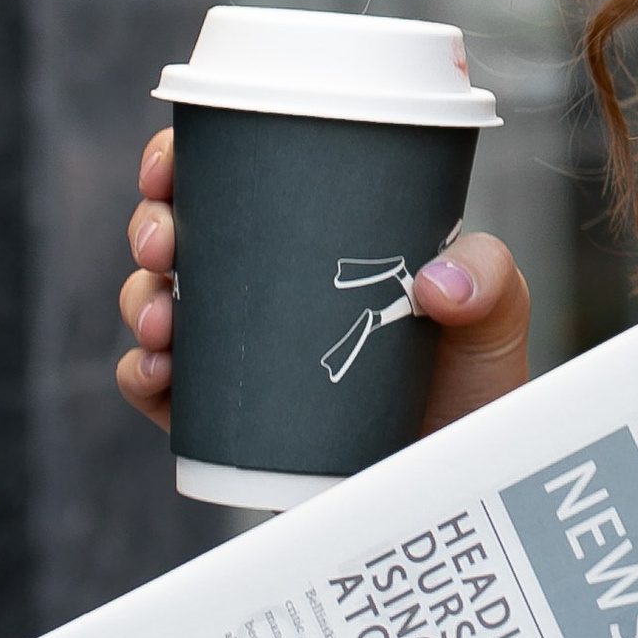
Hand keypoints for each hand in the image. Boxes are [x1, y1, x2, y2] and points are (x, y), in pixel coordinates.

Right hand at [117, 129, 533, 434]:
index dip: (184, 156)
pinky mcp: (222, 417)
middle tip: (164, 243)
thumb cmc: (472, 385)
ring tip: (165, 320)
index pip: (235, 175)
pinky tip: (158, 371)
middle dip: (151, 225)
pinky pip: (158, 388)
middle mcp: (264, 284)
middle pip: (179, 230)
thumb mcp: (496, 314)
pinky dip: (143, 374)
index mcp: (315, 234)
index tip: (168, 160)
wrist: (455, 481)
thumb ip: (489, 278)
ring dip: (141, 299)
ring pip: (155, 302)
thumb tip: (433, 282)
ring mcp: (237, 350)